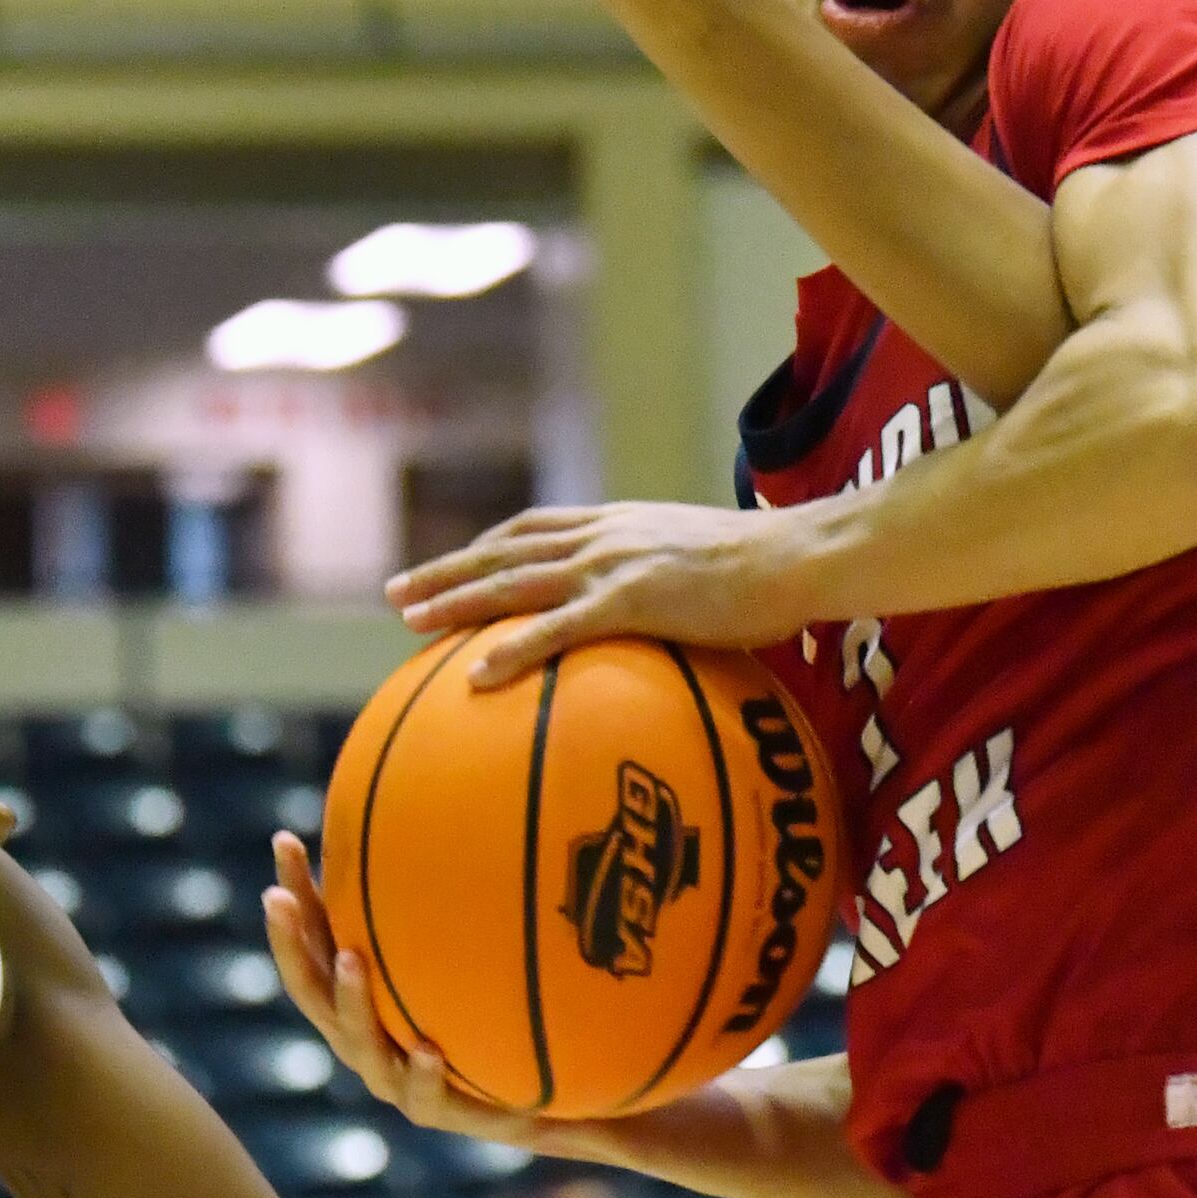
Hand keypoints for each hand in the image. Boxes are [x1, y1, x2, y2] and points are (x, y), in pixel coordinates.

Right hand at [262, 834, 569, 1154]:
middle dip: (291, 944)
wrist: (527, 1097)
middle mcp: (362, 1038)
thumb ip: (435, 911)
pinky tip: (428, 1052)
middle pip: (312, 991)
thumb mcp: (455, 961)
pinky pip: (426, 1095)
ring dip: (352, 1002)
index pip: (314, 942)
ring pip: (359, 1042)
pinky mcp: (437, 1111)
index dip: (296, 897)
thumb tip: (439, 816)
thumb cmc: (479, 1019)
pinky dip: (422, 1073)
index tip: (286, 841)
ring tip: (353, 960)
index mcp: (357, 1000)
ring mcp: (393, 1078)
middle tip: (277, 898)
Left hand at [385, 501, 818, 687]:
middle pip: (506, 549)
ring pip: (515, 580)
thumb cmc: (770, 568)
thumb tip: (663, 608)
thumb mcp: (704, 559)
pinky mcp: (633, 599)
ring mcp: (615, 564)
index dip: (486, 546)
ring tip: (410, 621)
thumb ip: (669, 576)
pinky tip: (475, 674)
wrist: (801, 555)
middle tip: (395, 593)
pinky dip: (510, 649)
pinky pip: (556, 628)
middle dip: (446, 570)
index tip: (451, 564)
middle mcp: (605, 535)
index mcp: (620, 523)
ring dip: (455, 599)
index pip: (535, 527)